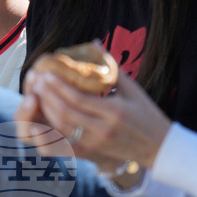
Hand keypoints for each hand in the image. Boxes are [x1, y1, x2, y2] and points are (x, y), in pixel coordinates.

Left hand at [19, 68, 172, 172]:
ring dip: (46, 112)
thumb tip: (94, 43)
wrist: (159, 148)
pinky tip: (42, 118)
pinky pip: (64, 144)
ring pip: (62, 129)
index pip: (79, 100)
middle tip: (37, 80)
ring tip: (37, 94)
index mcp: (114, 112)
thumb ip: (111, 67)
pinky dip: (50, 132)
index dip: (59, 87)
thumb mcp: (133, 88)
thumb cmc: (147, 114)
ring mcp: (96, 144)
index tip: (47, 73)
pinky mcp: (91, 153)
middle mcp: (103, 130)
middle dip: (48, 97)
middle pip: (66, 114)